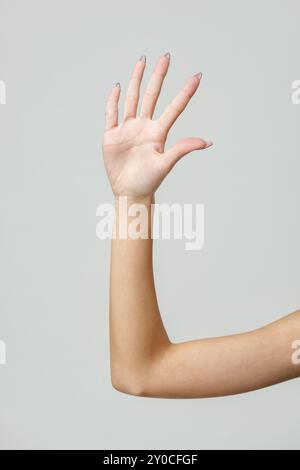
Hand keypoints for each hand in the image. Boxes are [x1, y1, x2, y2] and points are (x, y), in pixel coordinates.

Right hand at [102, 53, 212, 197]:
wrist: (129, 192)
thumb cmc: (149, 181)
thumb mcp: (166, 164)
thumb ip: (183, 149)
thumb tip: (207, 142)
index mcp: (158, 132)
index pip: (175, 107)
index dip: (186, 92)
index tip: (198, 76)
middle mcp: (144, 126)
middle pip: (152, 96)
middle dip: (158, 76)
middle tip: (166, 57)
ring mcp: (128, 129)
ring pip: (132, 99)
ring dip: (137, 80)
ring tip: (142, 62)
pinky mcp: (112, 135)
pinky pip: (112, 113)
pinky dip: (113, 100)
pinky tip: (116, 87)